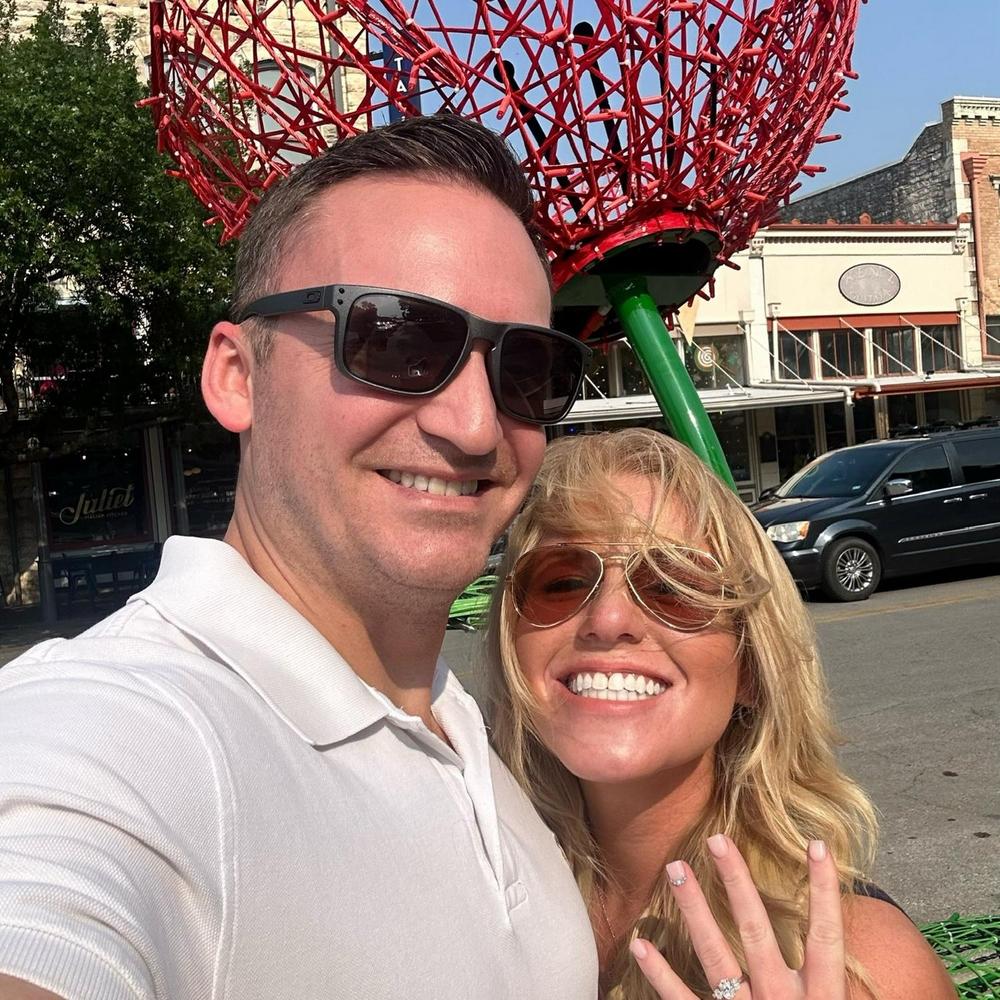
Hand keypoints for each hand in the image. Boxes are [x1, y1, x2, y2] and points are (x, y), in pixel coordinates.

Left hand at [629, 835, 845, 999]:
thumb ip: (839, 990)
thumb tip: (841, 956)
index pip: (827, 936)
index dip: (824, 891)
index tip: (818, 845)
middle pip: (756, 931)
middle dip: (736, 883)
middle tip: (716, 839)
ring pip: (716, 954)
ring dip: (694, 909)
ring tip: (675, 868)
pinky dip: (661, 974)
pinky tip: (642, 943)